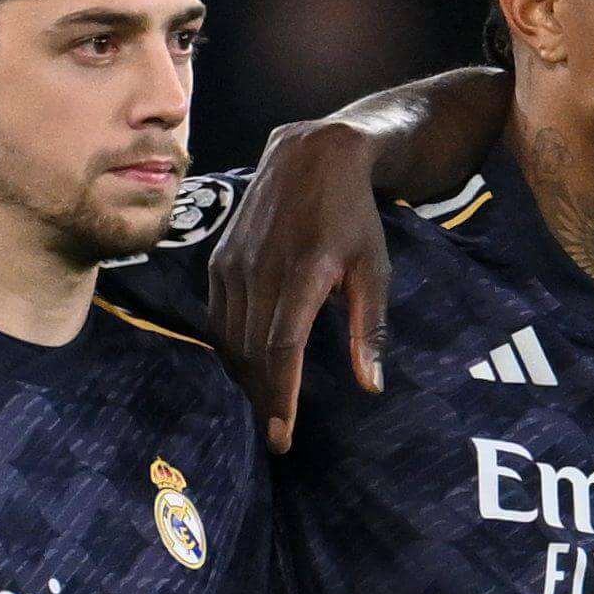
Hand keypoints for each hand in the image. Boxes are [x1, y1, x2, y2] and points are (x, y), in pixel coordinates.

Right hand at [211, 121, 393, 446]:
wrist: (310, 156)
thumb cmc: (353, 217)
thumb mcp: (375, 269)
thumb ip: (371, 329)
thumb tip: (372, 385)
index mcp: (302, 276)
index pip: (283, 351)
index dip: (280, 398)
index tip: (281, 438)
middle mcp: (259, 271)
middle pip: (253, 353)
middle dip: (262, 399)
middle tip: (275, 436)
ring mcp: (232, 264)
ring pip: (231, 338)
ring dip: (244, 378)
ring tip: (261, 409)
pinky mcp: (219, 260)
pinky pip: (218, 317)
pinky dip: (229, 349)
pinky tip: (244, 369)